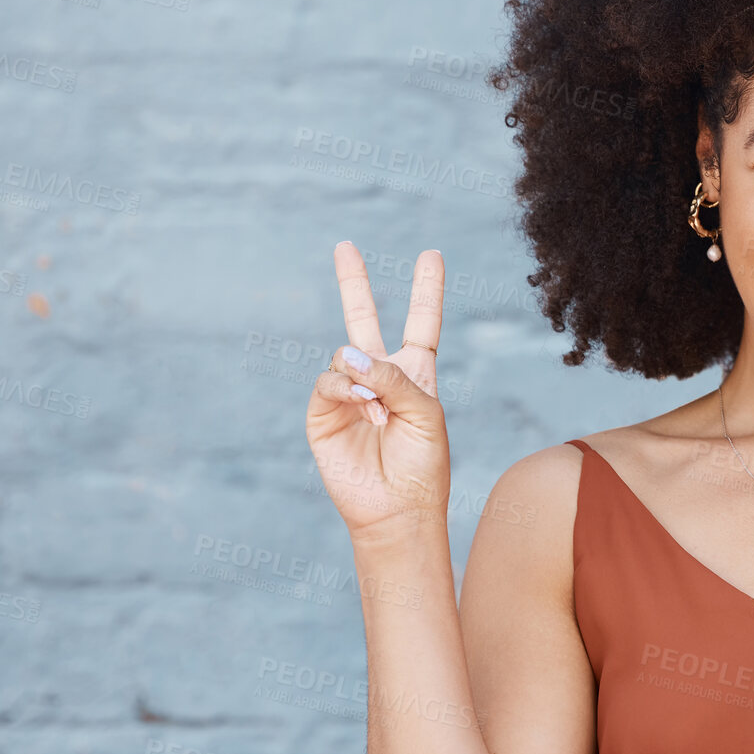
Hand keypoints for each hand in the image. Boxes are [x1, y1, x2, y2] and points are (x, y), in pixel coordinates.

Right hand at [305, 242, 450, 544]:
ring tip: (378, 410)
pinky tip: (363, 409)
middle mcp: (380, 376)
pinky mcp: (322, 412)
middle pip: (364, 318)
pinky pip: (328, 380)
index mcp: (415, 373)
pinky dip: (345, 389)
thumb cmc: (423, 464)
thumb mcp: (426, 413)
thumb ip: (394, 377)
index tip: (431, 254)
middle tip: (345, 245)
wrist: (397, 508)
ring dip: (364, 376)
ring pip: (345, 354)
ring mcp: (348, 392)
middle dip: (353, 283)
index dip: (427, 289)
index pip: (422, 322)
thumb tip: (347, 353)